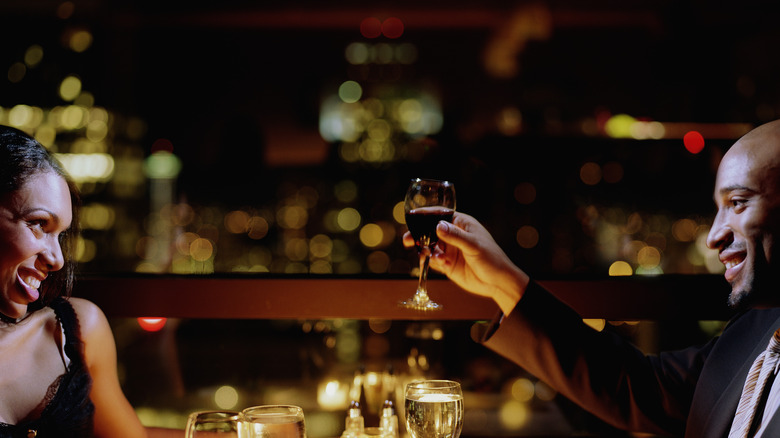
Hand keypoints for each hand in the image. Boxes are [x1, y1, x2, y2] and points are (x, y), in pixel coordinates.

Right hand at [403, 212, 528, 314]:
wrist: (497, 283)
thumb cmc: (491, 258)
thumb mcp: (474, 245)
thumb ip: (455, 236)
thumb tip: (438, 226)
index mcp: (461, 224)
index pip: (440, 214)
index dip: (425, 215)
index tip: (412, 217)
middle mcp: (453, 235)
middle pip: (429, 231)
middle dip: (418, 235)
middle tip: (407, 239)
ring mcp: (449, 250)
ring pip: (429, 246)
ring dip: (425, 250)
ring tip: (428, 255)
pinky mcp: (447, 264)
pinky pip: (433, 260)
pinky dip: (433, 262)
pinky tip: (442, 264)